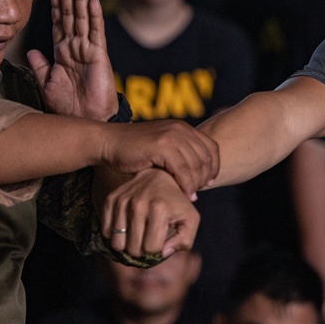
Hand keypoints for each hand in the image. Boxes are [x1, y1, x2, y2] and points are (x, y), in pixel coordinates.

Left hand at [28, 0, 117, 120]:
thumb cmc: (66, 105)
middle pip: (72, 15)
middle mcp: (75, 47)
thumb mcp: (46, 83)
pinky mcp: (99, 55)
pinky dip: (95, 17)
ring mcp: (88, 49)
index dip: (57, 6)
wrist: (82, 120)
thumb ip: (40, 65)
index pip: (59, 23)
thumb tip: (30, 50)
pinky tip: (92, 1)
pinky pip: (96, 32)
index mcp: (62, 52)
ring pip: (83, 19)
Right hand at [101, 120, 218, 198]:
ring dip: (196, 184)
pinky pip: (183, 170)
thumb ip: (180, 155)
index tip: (209, 182)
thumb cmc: (134, 151)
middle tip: (199, 191)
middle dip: (205, 177)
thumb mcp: (162, 148)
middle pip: (205, 157)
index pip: (211, 147)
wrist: (109, 143)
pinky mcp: (161, 146)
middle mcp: (180, 129)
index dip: (214, 166)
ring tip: (192, 195)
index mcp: (183, 128)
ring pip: (196, 165)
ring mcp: (171, 136)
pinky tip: (185, 194)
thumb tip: (200, 173)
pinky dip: (186, 184)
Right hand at [101, 168, 199, 257]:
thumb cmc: (177, 201)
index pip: (151, 248)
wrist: (159, 174)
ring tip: (137, 233)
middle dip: (142, 249)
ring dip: (127, 244)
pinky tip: (127, 227)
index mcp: (159, 209)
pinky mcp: (111, 200)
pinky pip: (106, 232)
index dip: (157, 249)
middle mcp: (138, 204)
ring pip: (117, 244)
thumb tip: (163, 253)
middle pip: (133, 248)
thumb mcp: (191, 219)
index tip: (160, 238)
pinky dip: (115, 234)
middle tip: (148, 237)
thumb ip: (185, 240)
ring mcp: (122, 201)